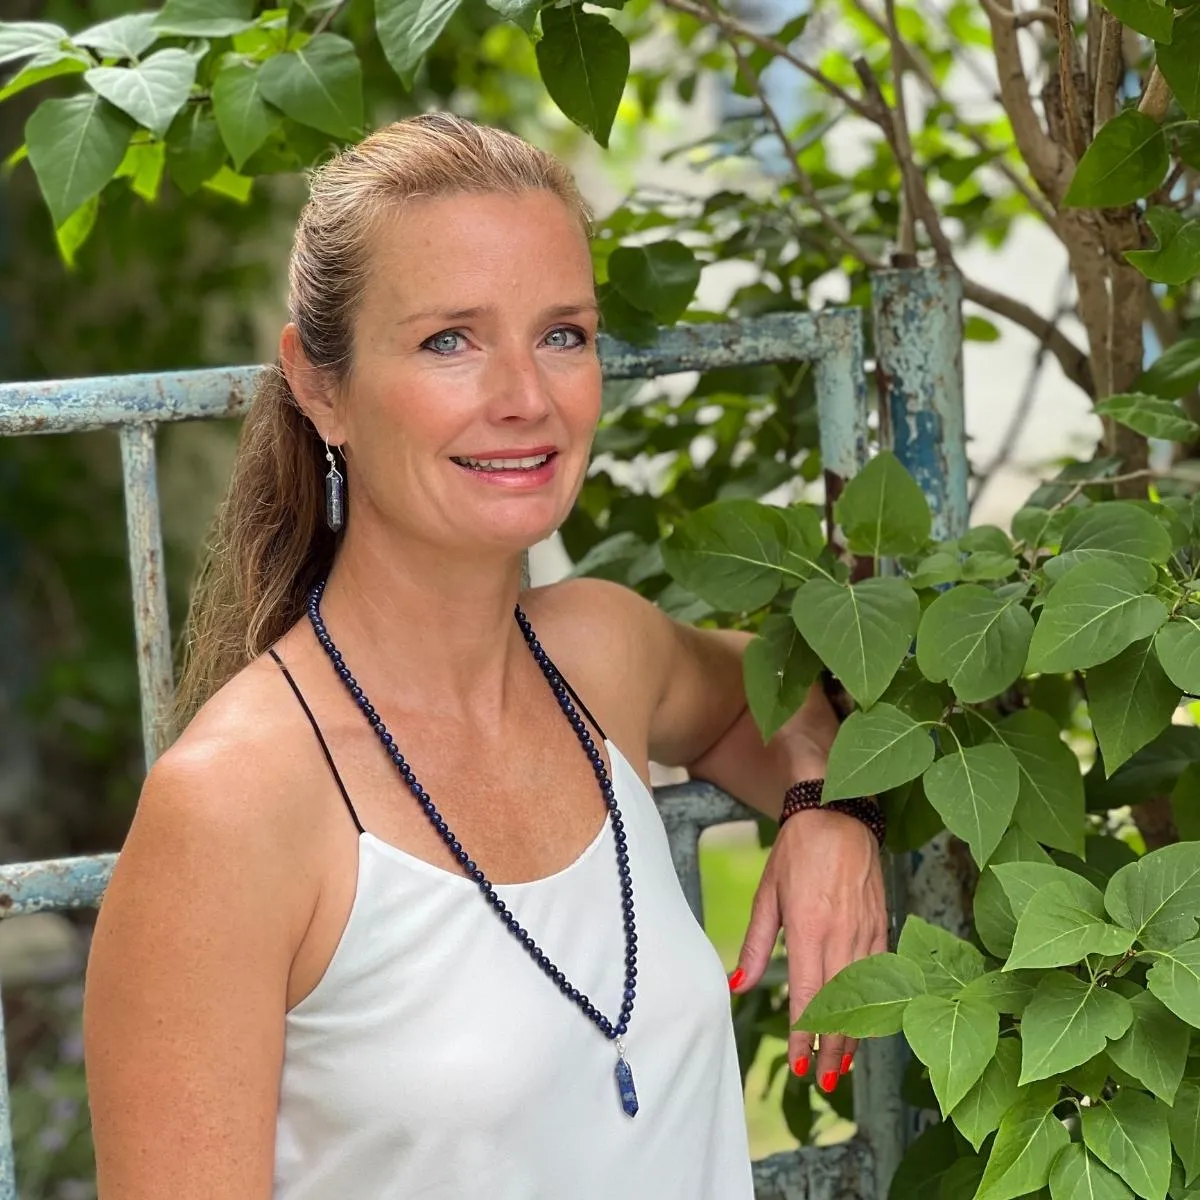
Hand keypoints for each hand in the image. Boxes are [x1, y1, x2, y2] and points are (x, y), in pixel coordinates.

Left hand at [728, 808, 886, 1091]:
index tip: (797, 1063)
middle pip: (840, 1004)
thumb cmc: (796, 852)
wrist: (839, 814)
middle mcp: (842, 933)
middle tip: (822, 1079)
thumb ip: (755, 945)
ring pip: (865, 994)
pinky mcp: (883, 924)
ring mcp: (867, 930)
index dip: (803, 1034)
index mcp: (809, 926)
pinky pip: (881, 973)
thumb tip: (736, 987)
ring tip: (842, 1062)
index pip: (807, 994)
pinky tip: (866, 1021)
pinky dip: (874, 1003)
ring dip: (855, 1032)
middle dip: (831, 1047)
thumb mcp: (767, 895)